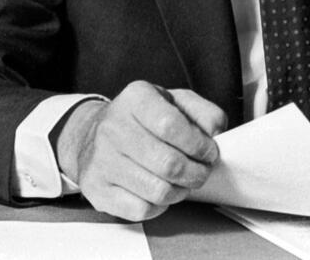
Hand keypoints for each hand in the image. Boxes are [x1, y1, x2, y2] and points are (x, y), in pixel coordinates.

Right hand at [53, 80, 226, 220]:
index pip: (171, 125)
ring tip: (183, 181)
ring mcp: (101, 161)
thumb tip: (216, 131)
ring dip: (181, 191)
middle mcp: (113, 128)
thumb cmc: (142, 119)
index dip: (199, 145)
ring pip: (158, 191)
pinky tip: (160, 191)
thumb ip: (203, 111)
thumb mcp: (174, 101)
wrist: (93, 134)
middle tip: (202, 170)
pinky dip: (159, 206)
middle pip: (168, 164)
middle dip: (196, 172)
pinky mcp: (97, 190)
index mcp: (135, 98)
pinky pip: (141, 210)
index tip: (209, 152)